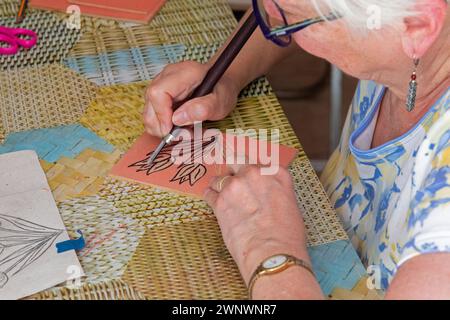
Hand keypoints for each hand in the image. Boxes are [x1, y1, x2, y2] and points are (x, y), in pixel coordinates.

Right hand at [143, 61, 239, 136]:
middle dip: (160, 125)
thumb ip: (203, 109)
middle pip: (150, 102)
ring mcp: (160, 83)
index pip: (158, 93)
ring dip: (161, 127)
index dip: (161, 115)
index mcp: (184, 73)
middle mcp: (167, 75)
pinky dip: (161, 125)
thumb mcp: (221, 101)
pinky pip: (152, 112)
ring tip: (182, 131)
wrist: (221, 82)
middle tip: (180, 135)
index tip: (172, 131)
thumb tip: (178, 119)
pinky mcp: (158, 93)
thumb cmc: (222, 90)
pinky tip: (178, 126)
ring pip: (148, 110)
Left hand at [203, 164, 308, 284]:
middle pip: (236, 163)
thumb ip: (275, 191)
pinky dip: (210, 197)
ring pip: (220, 179)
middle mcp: (254, 173)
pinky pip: (209, 193)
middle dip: (233, 171)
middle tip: (234, 182)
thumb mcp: (290, 205)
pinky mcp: (220, 201)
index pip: (259, 162)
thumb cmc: (286, 235)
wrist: (272, 252)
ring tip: (224, 198)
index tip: (249, 175)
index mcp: (276, 173)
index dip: (252, 171)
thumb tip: (265, 195)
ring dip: (220, 187)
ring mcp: (235, 186)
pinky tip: (213, 202)